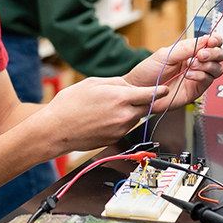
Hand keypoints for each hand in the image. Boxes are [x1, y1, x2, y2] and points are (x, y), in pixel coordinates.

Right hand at [35, 77, 169, 152]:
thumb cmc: (69, 105)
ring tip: (109, 107)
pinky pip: (124, 127)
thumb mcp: (93, 83)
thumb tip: (128, 85)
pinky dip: (119, 121)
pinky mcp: (114, 139)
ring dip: (129, 111)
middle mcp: (123, 115)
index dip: (160, 91)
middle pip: (146, 107)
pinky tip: (104, 118)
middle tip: (137, 96)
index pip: (151, 94)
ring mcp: (120, 129)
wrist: (56, 129)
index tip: (166, 89)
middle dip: (144, 101)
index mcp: (120, 98)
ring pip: (134, 118)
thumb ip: (116, 83)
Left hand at [124, 35, 222, 112]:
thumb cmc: (147, 72)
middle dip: (213, 53)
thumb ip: (185, 48)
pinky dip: (201, 76)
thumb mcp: (165, 55)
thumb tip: (204, 40)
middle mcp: (195, 63)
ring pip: (217, 69)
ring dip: (207, 65)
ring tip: (192, 65)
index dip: (215, 40)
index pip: (210, 43)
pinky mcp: (196, 90)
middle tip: (201, 55)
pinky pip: (207, 81)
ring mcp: (197, 77)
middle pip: (219, 55)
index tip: (211, 41)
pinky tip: (189, 75)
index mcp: (188, 51)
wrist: (139, 91)